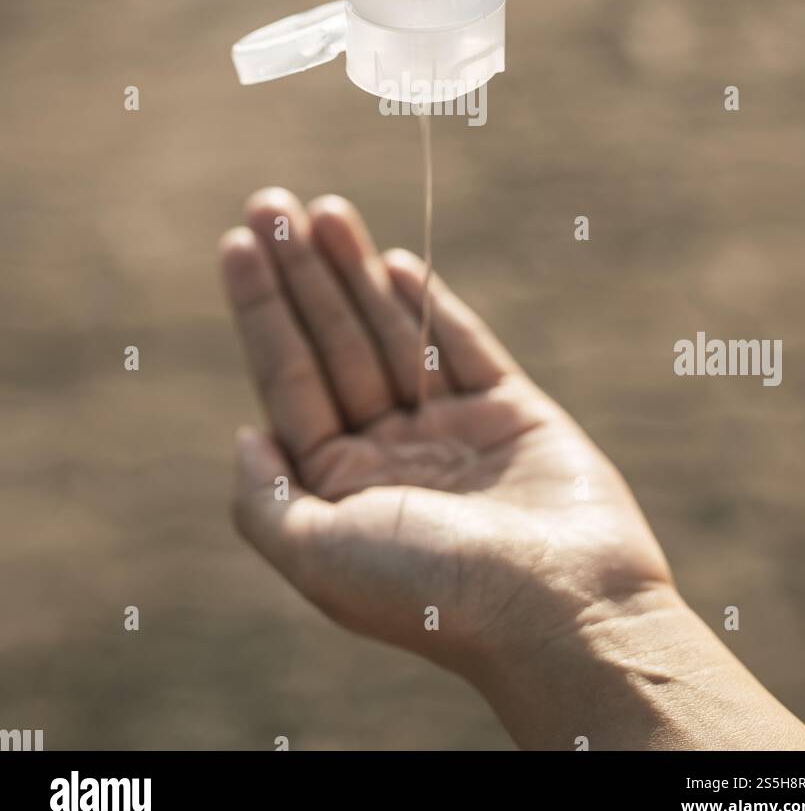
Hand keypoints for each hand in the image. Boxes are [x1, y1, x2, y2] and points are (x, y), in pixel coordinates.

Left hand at [220, 190, 804, 749]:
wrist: (561, 609)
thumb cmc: (432, 590)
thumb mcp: (319, 555)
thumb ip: (265, 497)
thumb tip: (245, 433)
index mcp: (340, 489)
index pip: (288, 378)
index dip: (262, 308)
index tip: (238, 242)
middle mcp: (389, 457)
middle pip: (334, 344)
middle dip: (302, 274)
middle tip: (270, 201)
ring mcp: (450, 433)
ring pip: (392, 334)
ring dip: (355, 272)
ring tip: (325, 209)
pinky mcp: (512, 415)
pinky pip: (462, 346)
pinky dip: (429, 304)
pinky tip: (392, 261)